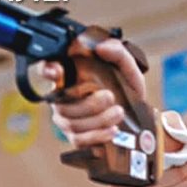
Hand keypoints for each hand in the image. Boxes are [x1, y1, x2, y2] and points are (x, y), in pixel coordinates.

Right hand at [42, 39, 181, 149]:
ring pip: (71, 122)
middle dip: (89, 103)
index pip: (48, 69)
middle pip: (62, 103)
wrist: (139, 117)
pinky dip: (97, 135)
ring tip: (119, 112)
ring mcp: (68, 118)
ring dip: (98, 119)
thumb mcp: (128, 68)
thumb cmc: (127, 89)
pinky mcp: (76, 137)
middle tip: (111, 96)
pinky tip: (113, 129)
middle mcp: (64, 97)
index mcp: (72, 76)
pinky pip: (78, 139)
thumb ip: (118, 53)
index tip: (57, 72)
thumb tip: (102, 47)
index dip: (47, 70)